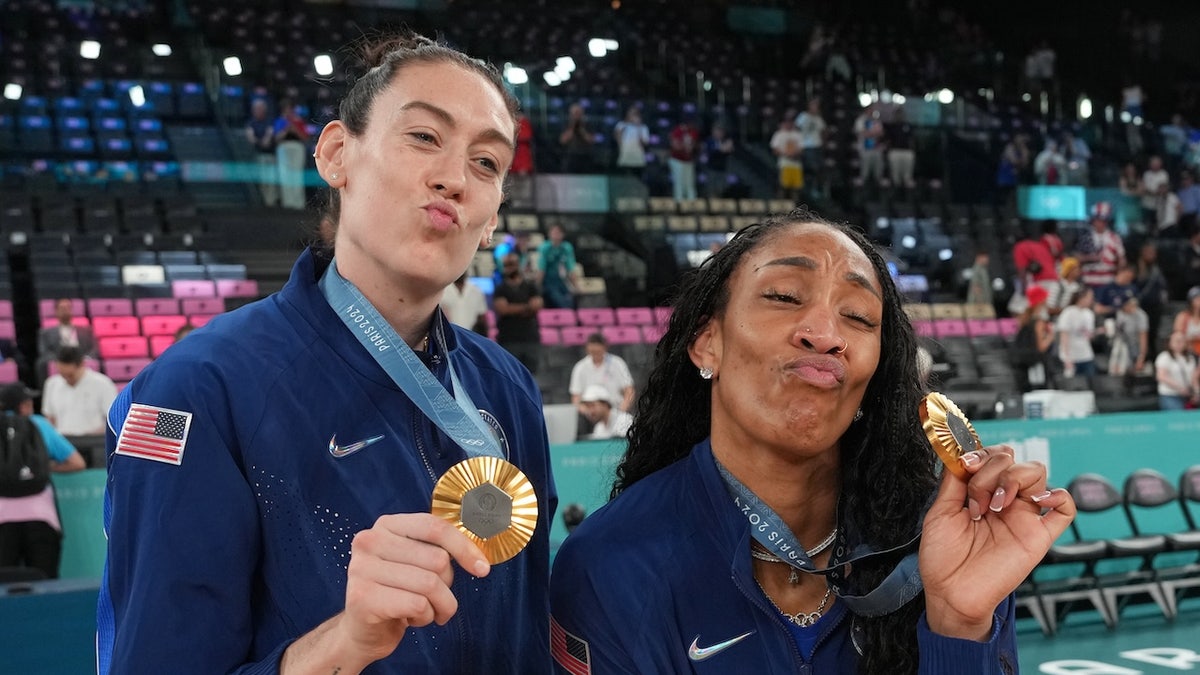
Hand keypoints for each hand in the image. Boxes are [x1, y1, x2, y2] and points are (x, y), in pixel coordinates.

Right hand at [339, 513, 489, 663]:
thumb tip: (479, 558)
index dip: (464, 547)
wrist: (363, 631)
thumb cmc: (396, 593)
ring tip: (425, 611)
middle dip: (447, 586)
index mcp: (386, 525)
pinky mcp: (363, 597)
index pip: (435, 527)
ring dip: (439, 606)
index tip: (482, 568)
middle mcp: (369, 541)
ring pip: (430, 584)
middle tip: (436, 599)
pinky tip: (410, 619)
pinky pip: (418, 605)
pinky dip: (425, 617)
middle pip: (437, 559)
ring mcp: (362, 569)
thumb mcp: (414, 562)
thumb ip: (437, 550)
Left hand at [918, 445, 1074, 640]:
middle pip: (1014, 460)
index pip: (994, 456)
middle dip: (990, 471)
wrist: (951, 593)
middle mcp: (1004, 500)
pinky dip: (1058, 496)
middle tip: (975, 501)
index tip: (966, 464)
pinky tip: (1037, 499)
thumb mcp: (940, 511)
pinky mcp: (1038, 536)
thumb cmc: (943, 557)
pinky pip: (1065, 510)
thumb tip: (962, 454)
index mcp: (982, 492)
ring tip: (994, 505)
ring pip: (1037, 473)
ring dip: (1013, 478)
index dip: (982, 453)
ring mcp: (1023, 516)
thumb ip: (953, 481)